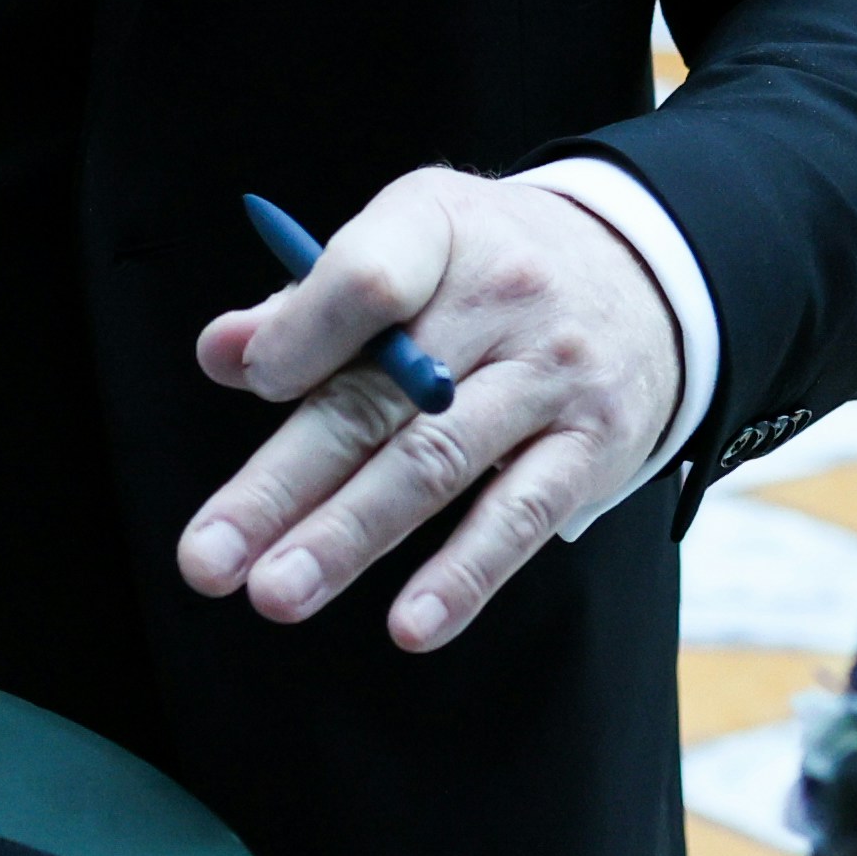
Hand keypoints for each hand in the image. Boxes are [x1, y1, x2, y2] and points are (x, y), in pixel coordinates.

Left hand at [176, 167, 679, 653]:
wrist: (648, 272)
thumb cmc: (492, 267)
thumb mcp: (410, 244)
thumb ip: (311, 303)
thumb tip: (222, 355)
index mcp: (436, 230)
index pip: (369, 276)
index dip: (304, 333)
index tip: (254, 381)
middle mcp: (499, 299)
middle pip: (376, 399)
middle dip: (282, 486)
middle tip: (208, 559)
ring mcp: (550, 376)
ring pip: (436, 463)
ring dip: (349, 537)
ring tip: (277, 592)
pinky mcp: (592, 445)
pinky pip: (521, 515)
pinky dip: (464, 575)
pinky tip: (411, 625)